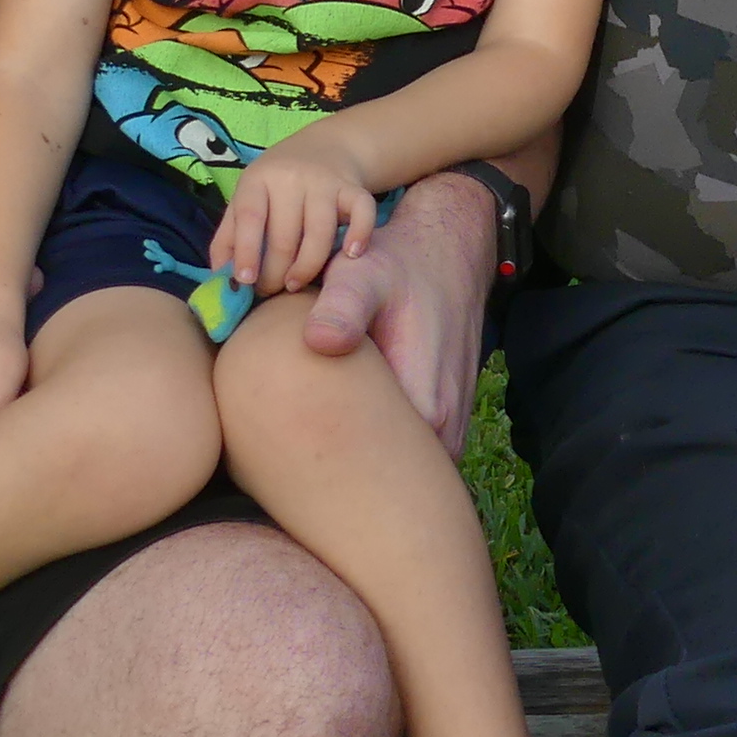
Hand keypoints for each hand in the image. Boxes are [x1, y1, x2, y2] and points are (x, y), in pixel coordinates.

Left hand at [211, 133, 378, 294]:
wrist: (326, 148)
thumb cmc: (277, 184)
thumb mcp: (247, 198)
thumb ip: (229, 235)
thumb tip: (219, 277)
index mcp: (258, 179)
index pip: (250, 217)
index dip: (246, 251)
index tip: (245, 281)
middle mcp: (291, 177)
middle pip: (284, 236)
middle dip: (275, 272)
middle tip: (270, 290)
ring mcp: (325, 182)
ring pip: (319, 234)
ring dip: (307, 267)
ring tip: (295, 284)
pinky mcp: (354, 188)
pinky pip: (361, 213)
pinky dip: (359, 235)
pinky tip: (351, 255)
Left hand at [297, 173, 488, 459]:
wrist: (447, 256)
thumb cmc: (398, 267)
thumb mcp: (362, 277)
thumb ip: (342, 308)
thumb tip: (319, 343)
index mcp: (425, 406)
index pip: (375, 475)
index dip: (328, 476)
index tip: (287, 462)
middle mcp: (445, 429)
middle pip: (385, 480)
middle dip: (339, 478)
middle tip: (285, 463)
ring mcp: (450, 430)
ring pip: (399, 471)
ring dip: (360, 465)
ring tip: (310, 447)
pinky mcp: (447, 424)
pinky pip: (409, 455)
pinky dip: (377, 450)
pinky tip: (342, 428)